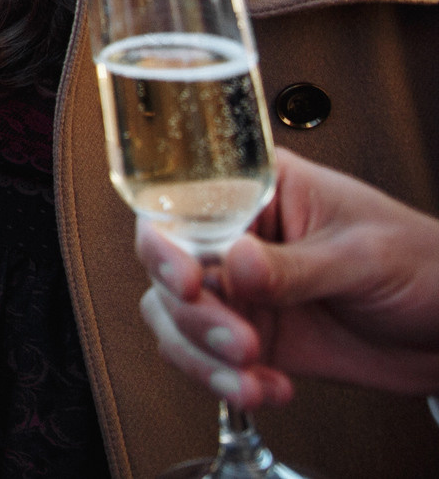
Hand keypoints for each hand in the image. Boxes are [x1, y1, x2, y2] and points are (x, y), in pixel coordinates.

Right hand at [136, 148, 438, 408]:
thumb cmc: (423, 265)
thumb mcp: (362, 257)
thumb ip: (297, 266)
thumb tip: (236, 263)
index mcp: (256, 191)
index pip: (182, 203)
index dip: (166, 241)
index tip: (186, 280)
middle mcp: (234, 237)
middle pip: (167, 267)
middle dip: (194, 314)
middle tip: (240, 343)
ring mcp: (239, 289)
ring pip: (174, 317)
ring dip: (204, 356)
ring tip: (253, 375)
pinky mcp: (250, 336)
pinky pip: (206, 359)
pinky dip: (226, 382)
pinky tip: (269, 388)